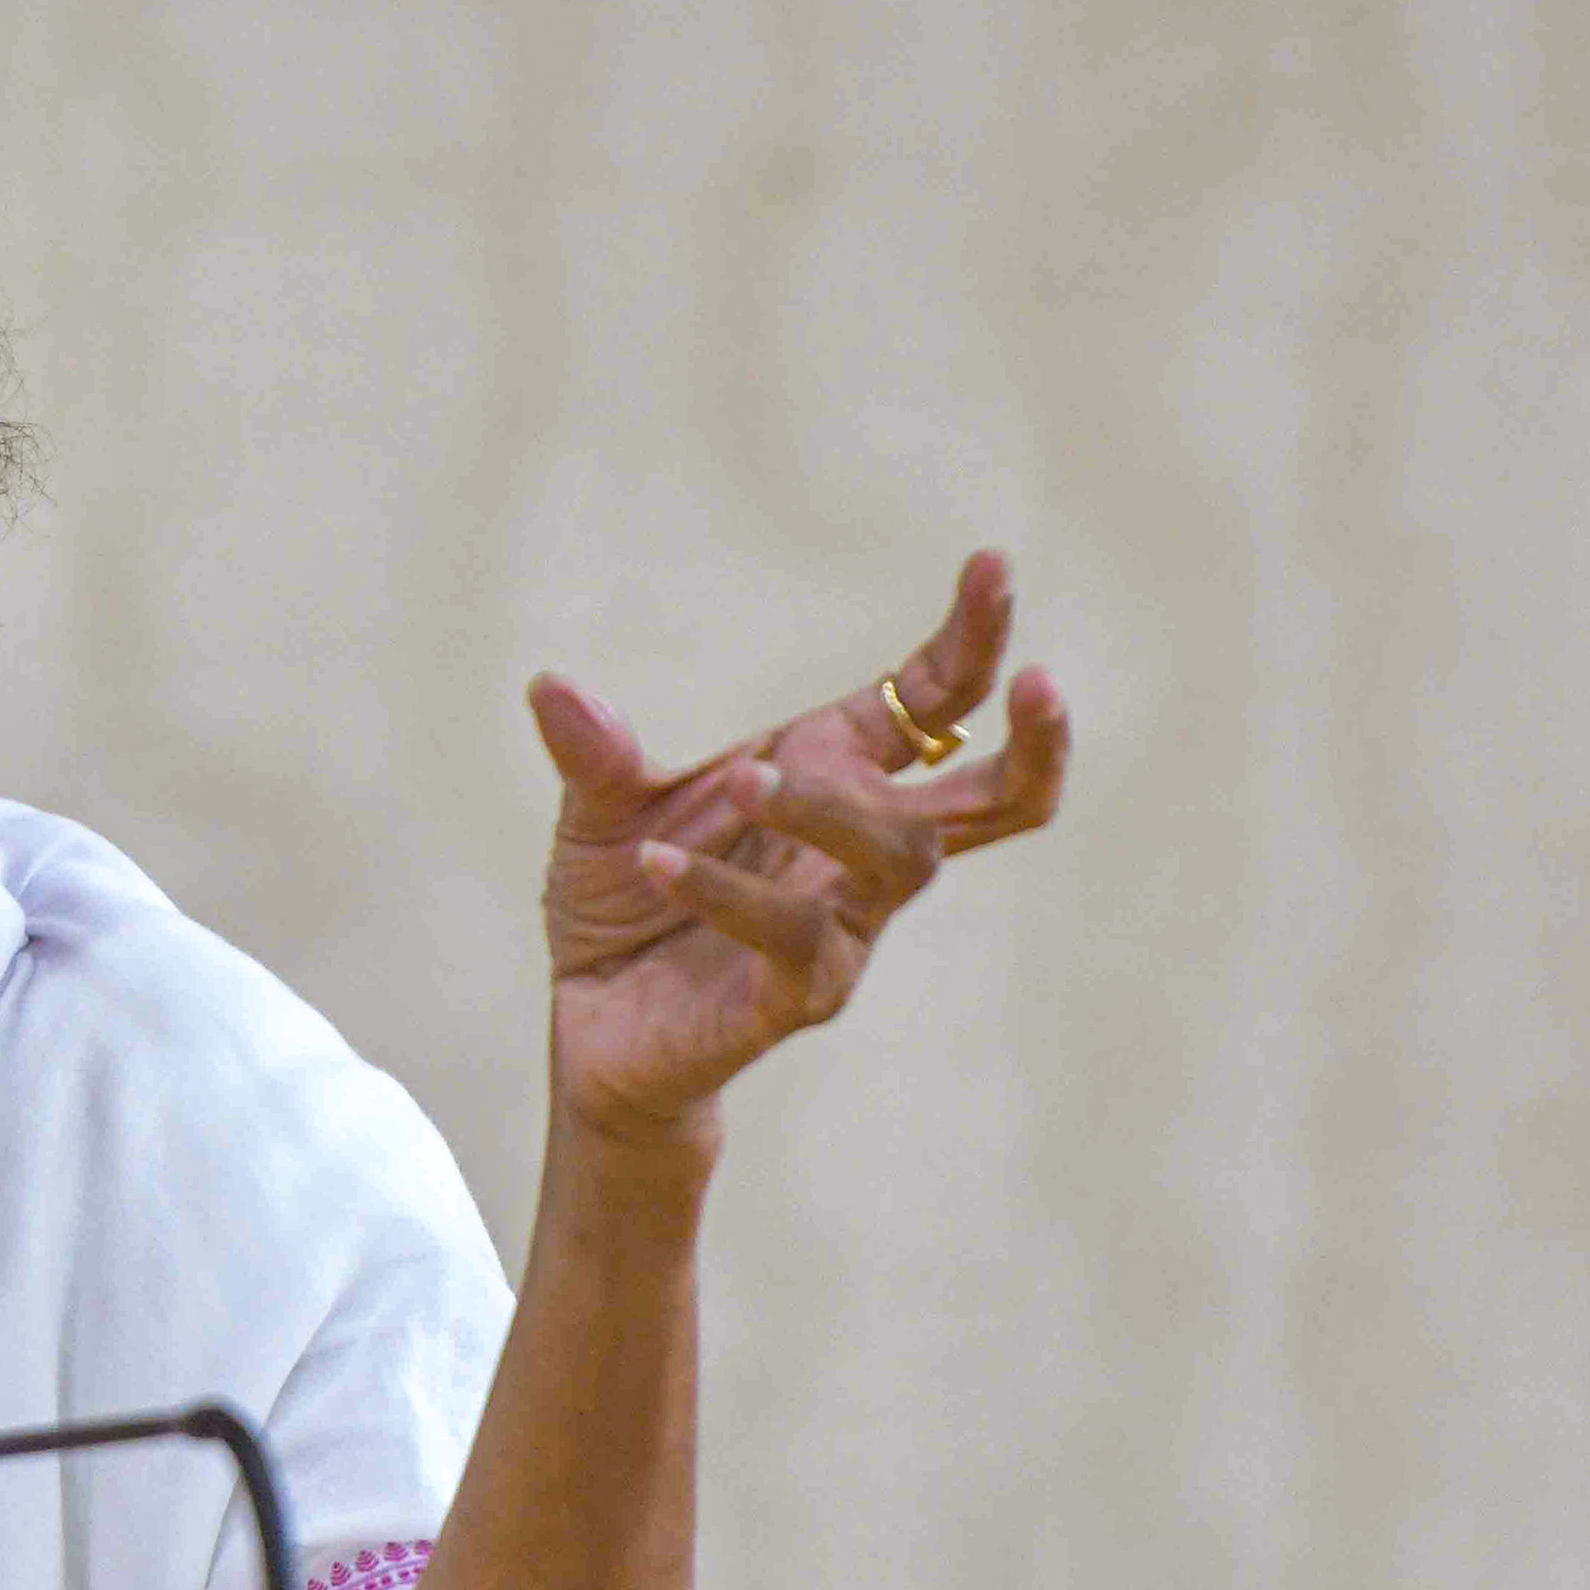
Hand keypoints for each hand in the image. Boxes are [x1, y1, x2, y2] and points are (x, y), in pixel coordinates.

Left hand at [527, 550, 1069, 1160]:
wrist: (594, 1026)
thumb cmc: (625, 899)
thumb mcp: (600, 810)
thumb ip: (593, 753)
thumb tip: (550, 687)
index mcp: (829, 773)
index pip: (932, 703)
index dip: (972, 639)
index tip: (994, 563)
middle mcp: (854, 850)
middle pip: (990, 801)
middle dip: (1033, 745)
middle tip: (1038, 680)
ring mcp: (842, 925)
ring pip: (899, 858)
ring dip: (829, 809)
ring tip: (744, 778)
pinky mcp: (797, 995)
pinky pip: (796, 940)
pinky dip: (731, 894)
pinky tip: (660, 863)